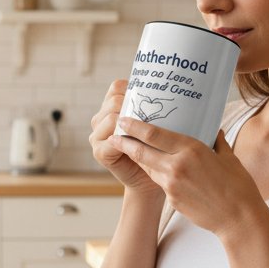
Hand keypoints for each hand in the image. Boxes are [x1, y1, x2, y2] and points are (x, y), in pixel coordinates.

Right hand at [88, 80, 160, 194]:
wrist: (150, 180)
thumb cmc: (155, 150)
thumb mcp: (154, 125)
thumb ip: (152, 109)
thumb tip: (171, 89)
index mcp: (111, 107)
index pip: (117, 87)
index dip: (131, 88)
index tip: (151, 94)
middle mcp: (100, 119)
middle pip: (113, 100)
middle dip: (132, 105)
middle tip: (152, 112)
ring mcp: (97, 136)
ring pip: (111, 117)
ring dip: (130, 121)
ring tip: (146, 126)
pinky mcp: (99, 152)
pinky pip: (112, 139)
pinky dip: (126, 138)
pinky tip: (137, 141)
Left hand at [107, 116, 266, 238]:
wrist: (238, 218)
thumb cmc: (238, 186)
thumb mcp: (228, 157)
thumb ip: (216, 140)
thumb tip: (212, 128)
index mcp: (191, 149)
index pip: (154, 134)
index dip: (134, 126)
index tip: (123, 119)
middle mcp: (177, 165)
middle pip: (141, 151)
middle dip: (124, 142)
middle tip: (113, 134)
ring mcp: (172, 184)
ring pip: (148, 166)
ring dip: (138, 158)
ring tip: (128, 148)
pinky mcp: (172, 198)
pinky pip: (159, 181)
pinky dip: (155, 173)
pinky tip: (155, 169)